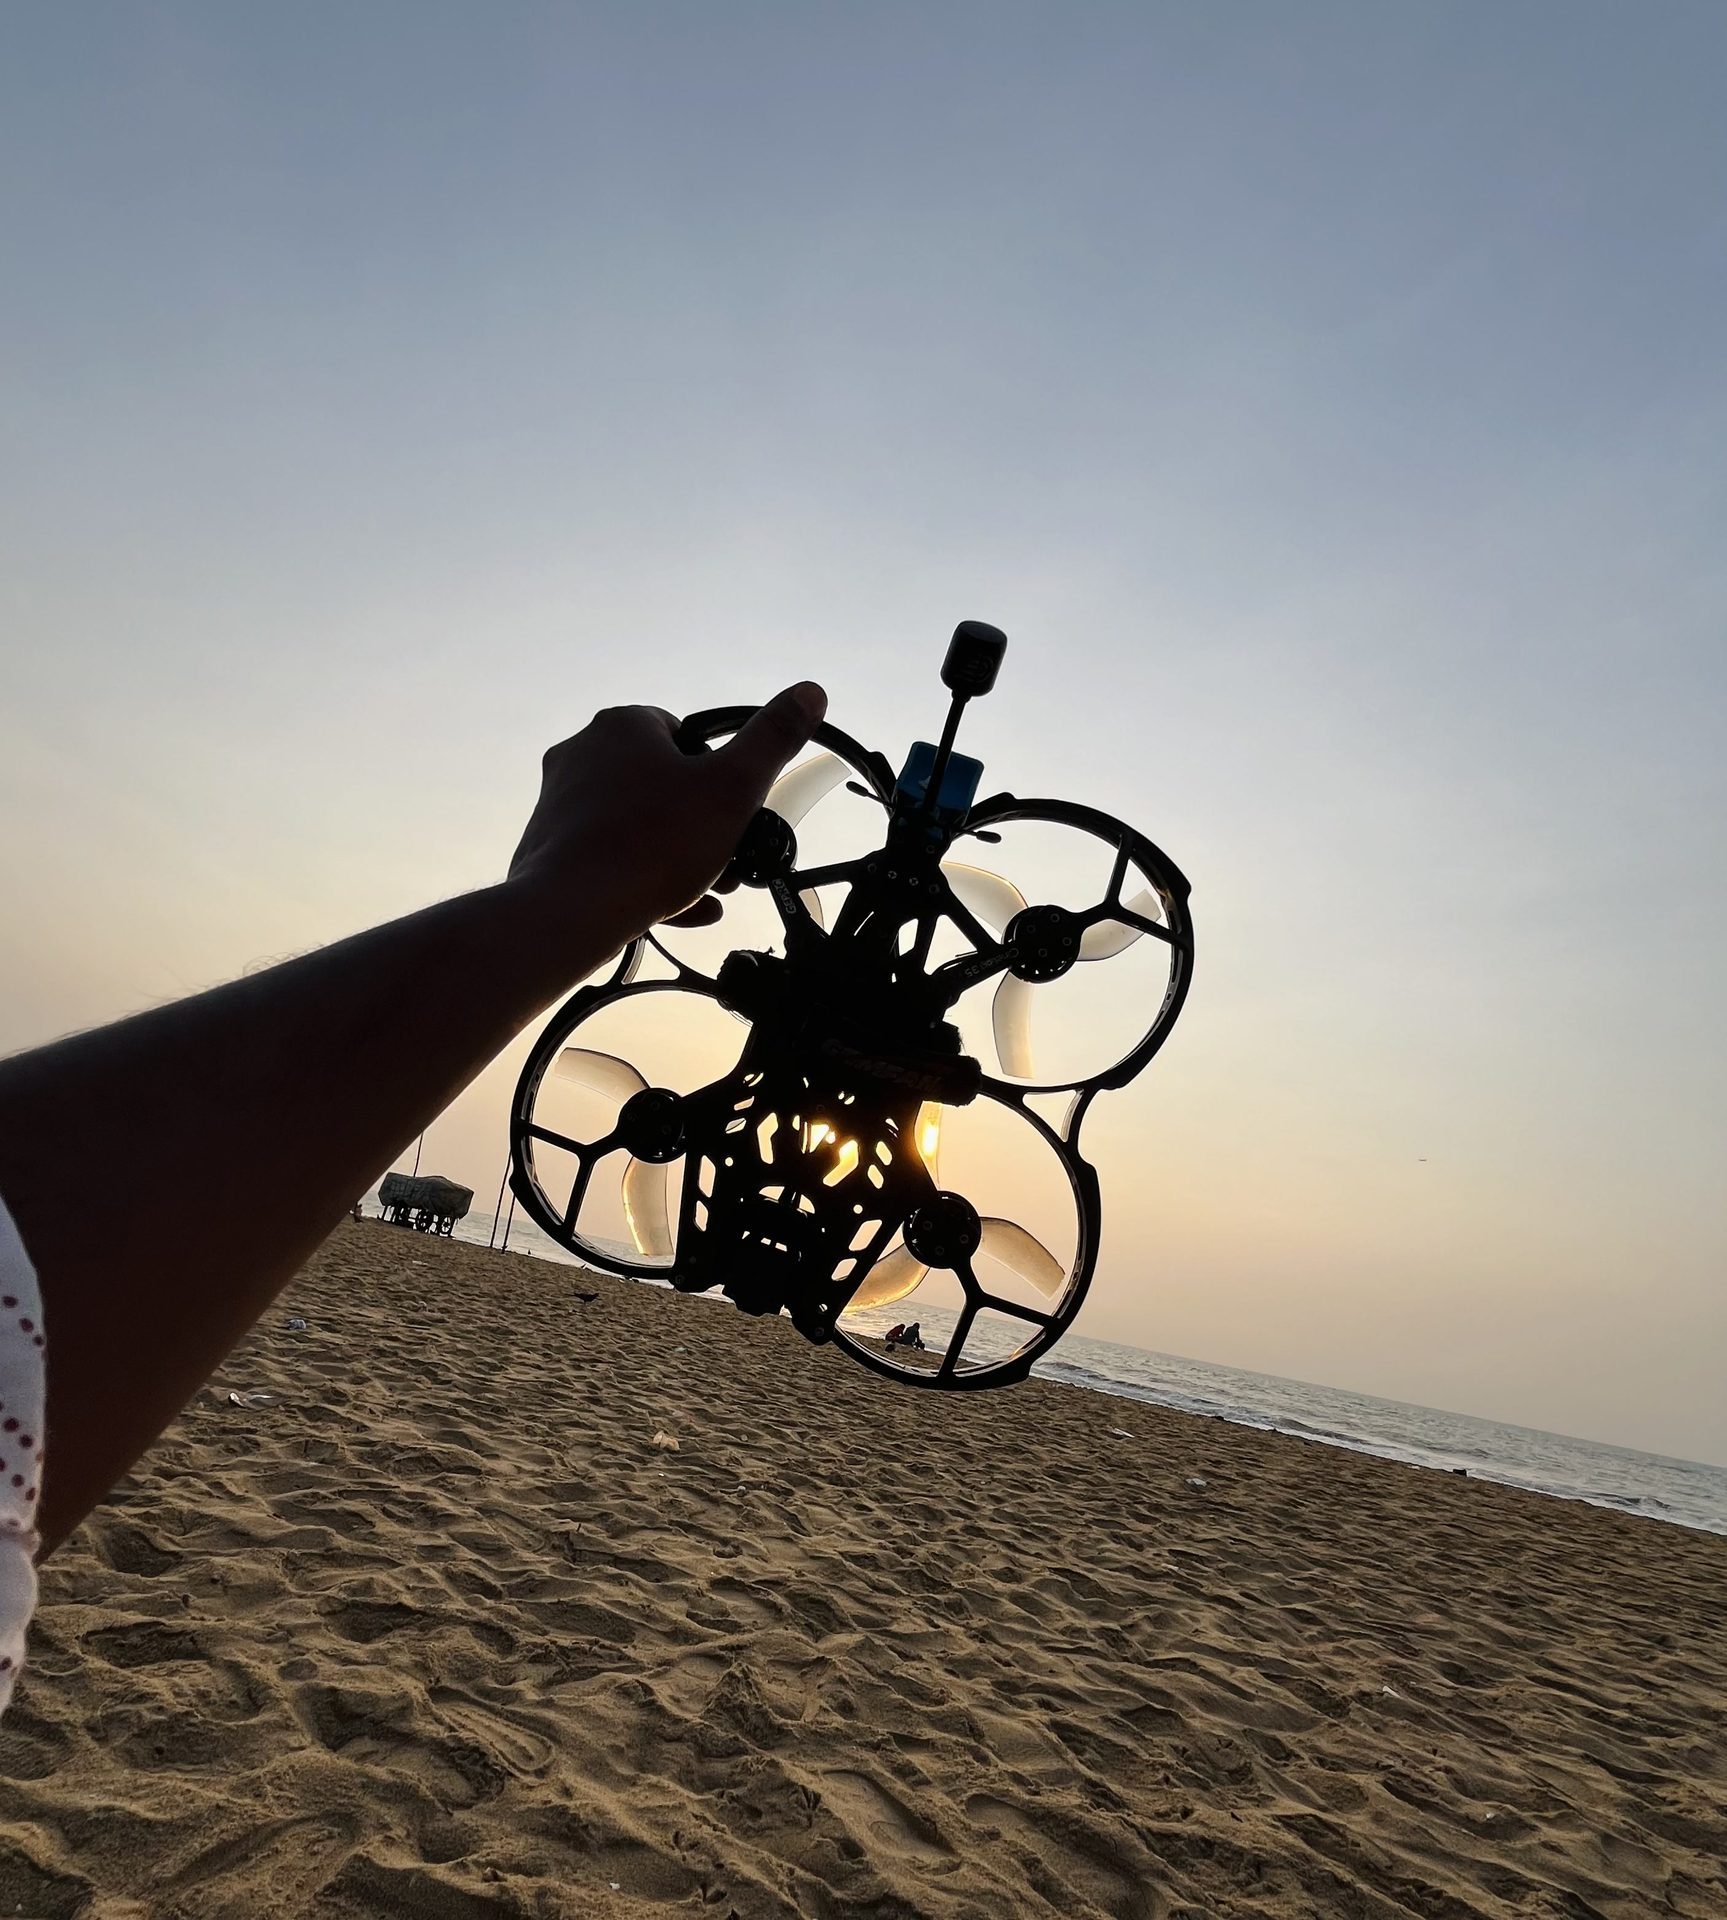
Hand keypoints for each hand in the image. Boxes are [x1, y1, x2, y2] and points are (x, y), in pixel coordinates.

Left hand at [505, 684, 826, 959]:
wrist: (571, 910)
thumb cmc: (653, 844)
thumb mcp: (734, 788)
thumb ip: (774, 738)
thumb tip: (809, 692)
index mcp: (623, 725)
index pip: (684, 736)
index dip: (716, 774)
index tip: (732, 809)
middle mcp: (582, 753)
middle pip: (661, 784)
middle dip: (700, 824)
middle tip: (727, 859)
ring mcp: (560, 801)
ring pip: (637, 825)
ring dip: (678, 856)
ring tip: (710, 891)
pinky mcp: (548, 846)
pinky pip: (609, 857)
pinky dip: (645, 879)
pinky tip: (682, 910)